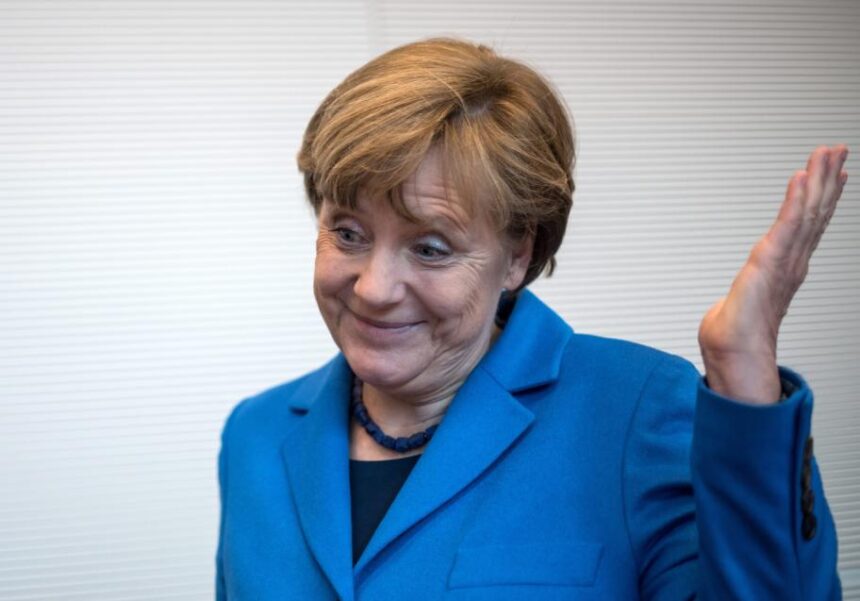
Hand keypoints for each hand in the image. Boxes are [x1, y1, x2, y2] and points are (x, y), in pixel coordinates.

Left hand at [698, 145, 848, 404]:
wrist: (733, 352)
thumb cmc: (736, 336)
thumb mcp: (743, 306)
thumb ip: (745, 300)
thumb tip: (733, 309)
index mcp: (787, 267)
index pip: (808, 225)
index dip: (821, 198)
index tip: (833, 174)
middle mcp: (792, 260)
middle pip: (814, 211)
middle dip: (827, 179)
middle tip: (837, 150)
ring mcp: (785, 260)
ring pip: (807, 211)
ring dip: (818, 179)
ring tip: (828, 152)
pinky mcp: (771, 260)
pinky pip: (788, 224)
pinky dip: (796, 199)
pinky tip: (802, 177)